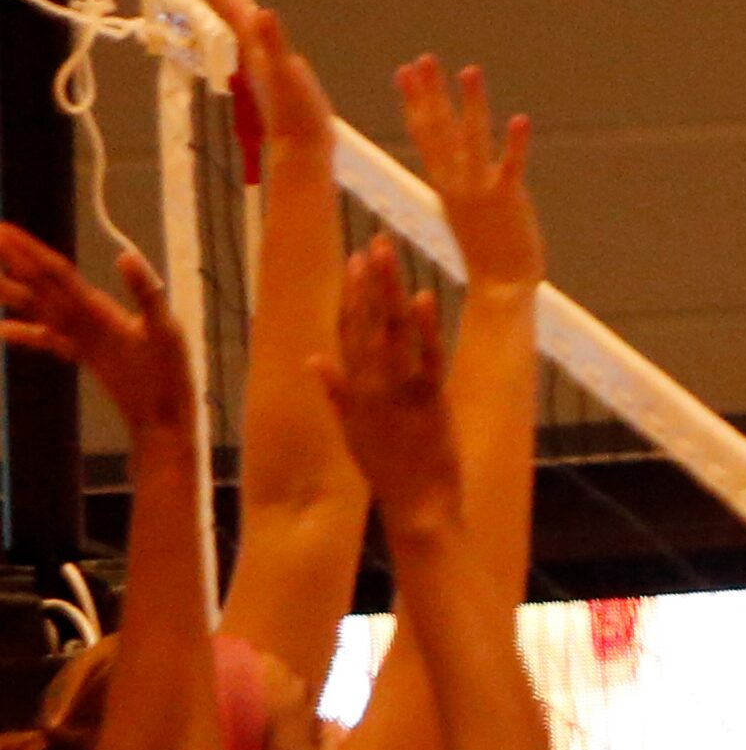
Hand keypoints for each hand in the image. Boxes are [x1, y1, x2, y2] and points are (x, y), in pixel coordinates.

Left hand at [0, 228, 193, 439]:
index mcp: (96, 314)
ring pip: (34, 309)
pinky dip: (20, 331)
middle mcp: (78, 326)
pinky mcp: (81, 355)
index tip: (4, 230)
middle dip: (10, 260)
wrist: (158, 423)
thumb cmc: (168, 379)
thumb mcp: (167, 330)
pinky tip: (1, 328)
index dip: (29, 251)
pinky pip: (43, 339)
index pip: (56, 275)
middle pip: (37, 286)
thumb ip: (147, 292)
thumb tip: (126, 256)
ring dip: (8, 289)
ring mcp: (76, 342)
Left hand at [175, 0, 333, 152]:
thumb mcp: (289, 74)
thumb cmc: (297, 111)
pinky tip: (252, 20)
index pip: (224, 0)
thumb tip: (262, 12)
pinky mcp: (269, 70)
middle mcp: (248, 49)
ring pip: (235, 20)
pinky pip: (252, 35)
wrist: (302, 144)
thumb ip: (275, 44)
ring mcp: (257, 60)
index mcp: (251, 43)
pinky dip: (247, 18)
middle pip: (224, 7)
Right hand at [312, 236, 459, 530]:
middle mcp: (370, 388)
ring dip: (389, 292)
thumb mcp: (352, 431)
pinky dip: (424, 328)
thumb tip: (313, 359)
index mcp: (352, 393)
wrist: (417, 507)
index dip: (350, 295)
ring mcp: (398, 394)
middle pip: (366, 325)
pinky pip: (426, 359)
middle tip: (372, 243)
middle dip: (368, 283)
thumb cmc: (388, 470)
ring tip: (388, 255)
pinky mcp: (429, 402)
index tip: (352, 260)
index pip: (346, 333)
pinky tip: (422, 297)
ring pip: (392, 333)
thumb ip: (335, 392)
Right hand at [397, 57, 541, 289]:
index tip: (404, 71)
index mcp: (444, 186)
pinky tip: (520, 119)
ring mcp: (480, 192)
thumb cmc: (487, 255)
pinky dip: (515, 144)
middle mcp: (456, 185)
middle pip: (438, 131)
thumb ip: (457, 186)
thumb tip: (450, 166)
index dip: (414, 102)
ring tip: (469, 70)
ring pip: (472, 140)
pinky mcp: (508, 201)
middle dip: (430, 93)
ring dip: (471, 104)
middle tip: (423, 58)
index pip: (424, 136)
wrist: (500, 290)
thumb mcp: (464, 212)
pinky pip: (510, 167)